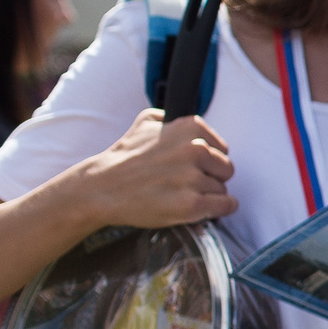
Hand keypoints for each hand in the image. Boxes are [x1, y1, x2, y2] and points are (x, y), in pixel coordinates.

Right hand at [77, 109, 235, 228]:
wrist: (101, 188)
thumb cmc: (124, 158)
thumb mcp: (147, 121)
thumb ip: (175, 119)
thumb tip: (196, 125)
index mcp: (190, 127)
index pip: (222, 148)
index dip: (207, 161)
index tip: (189, 166)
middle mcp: (194, 150)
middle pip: (226, 169)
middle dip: (210, 177)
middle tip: (184, 182)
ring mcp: (193, 178)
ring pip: (222, 189)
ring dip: (206, 194)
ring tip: (179, 194)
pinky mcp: (191, 204)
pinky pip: (225, 206)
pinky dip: (219, 209)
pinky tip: (202, 208)